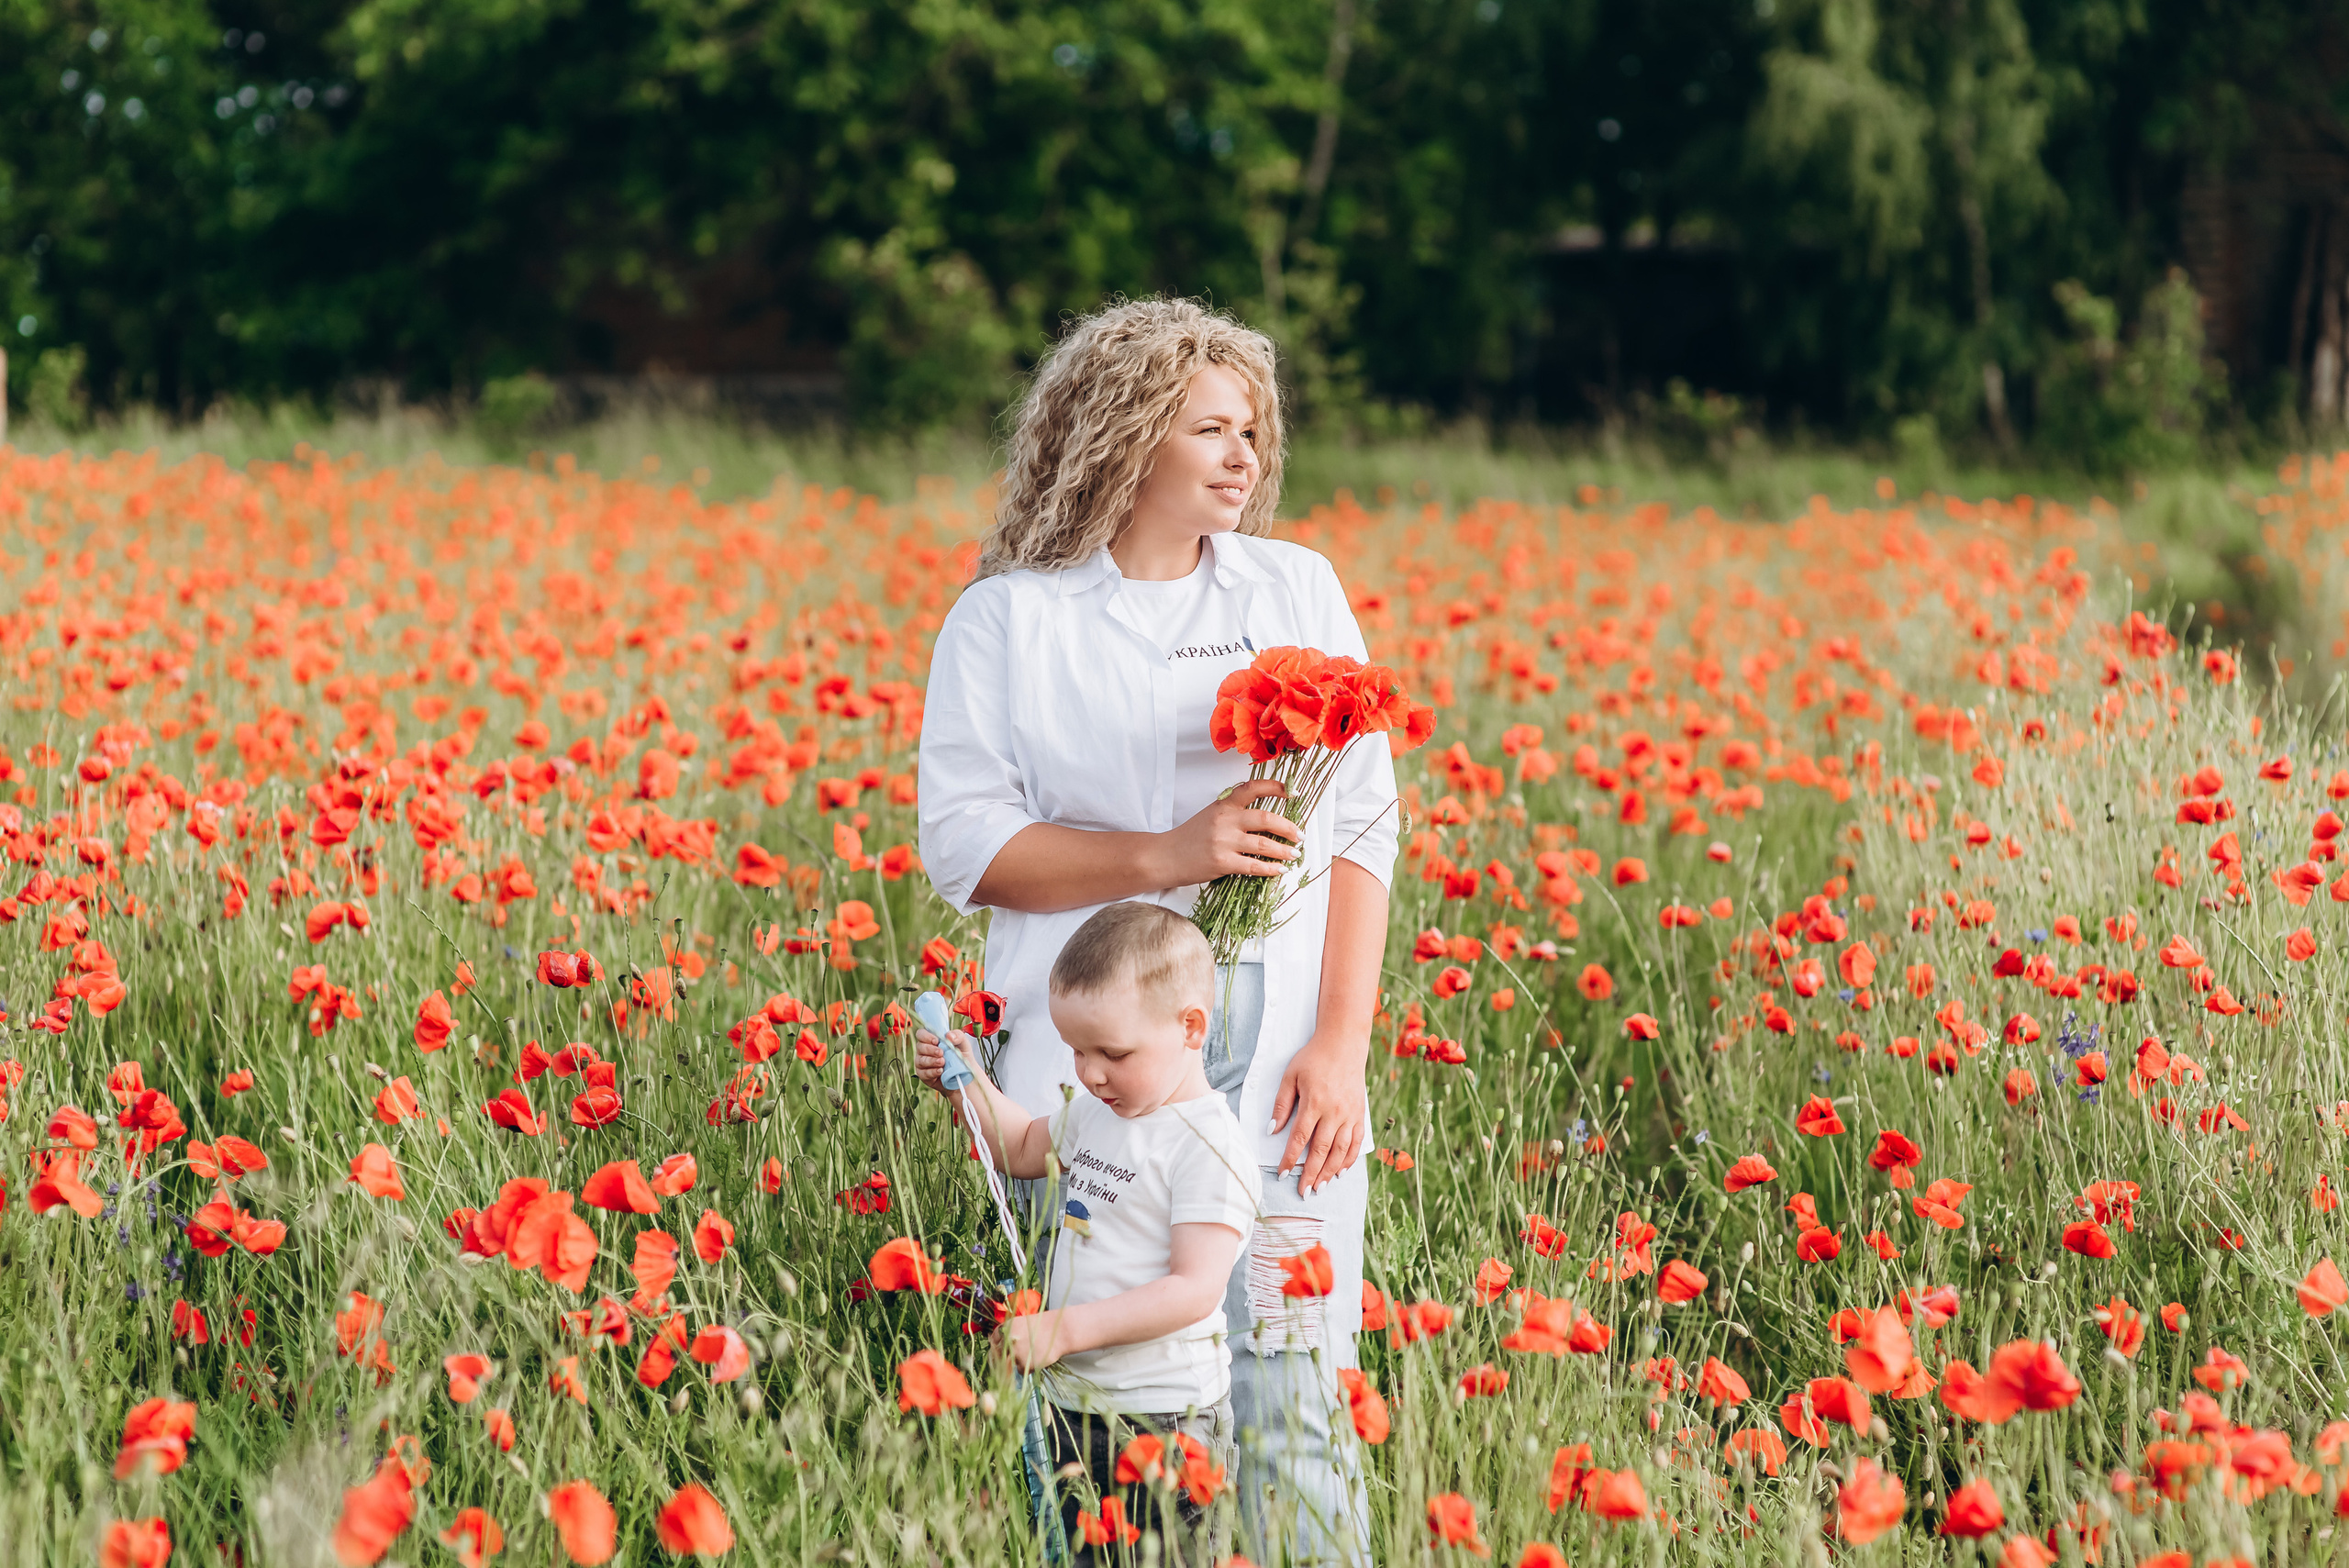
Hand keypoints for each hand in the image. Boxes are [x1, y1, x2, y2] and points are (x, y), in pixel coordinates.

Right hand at [912, 1028, 972, 1093]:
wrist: (965, 1076)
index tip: (936, 1041)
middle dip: (930, 1049)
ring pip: (920, 1060)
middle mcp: (924, 1051)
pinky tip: (940, 1071)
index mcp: (931, 1040)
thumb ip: (958, 1036)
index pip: (921, 1034)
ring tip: (943, 1062)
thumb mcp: (964, 1044)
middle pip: (920, 1047)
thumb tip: (949, 1035)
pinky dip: (932, 1072)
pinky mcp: (924, 1075)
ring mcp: (922, 1063)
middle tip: (941, 1053)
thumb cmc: (962, 1057)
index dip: (926, 1036)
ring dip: (931, 1061)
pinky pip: (923, 1073)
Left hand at [999, 1307, 1074, 1373]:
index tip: (1000, 1349)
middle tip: (1017, 1354)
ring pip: (1011, 1363)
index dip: (997, 1344)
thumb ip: (1011, 1333)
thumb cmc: (1045, 1325)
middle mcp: (1008, 1340)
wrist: (1061, 1331)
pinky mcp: (1024, 1364)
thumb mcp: (1023, 1323)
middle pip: (1000, 1353)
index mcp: (1007, 1327)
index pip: (994, 1339)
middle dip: (1006, 1356)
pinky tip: (1037, 1358)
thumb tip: (1001, 1345)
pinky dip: (1028, 1367)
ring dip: (1020, 1361)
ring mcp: (1015, 1353)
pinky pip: (1021, 1370)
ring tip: (1034, 1352)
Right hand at [1149, 780, 1301, 887]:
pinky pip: (1254, 866)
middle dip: (1289, 828)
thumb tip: (1268, 821)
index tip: (1294, 792)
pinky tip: (1279, 870)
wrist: (1166, 856)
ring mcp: (1224, 842)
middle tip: (1300, 835)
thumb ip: (1235, 812)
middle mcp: (1225, 820)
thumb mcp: (1212, 815)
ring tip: (1293, 854)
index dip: (1277, 787)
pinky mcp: (1222, 862)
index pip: (1253, 788)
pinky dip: (1270, 869)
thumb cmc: (1190, 836)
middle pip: (1266, 819)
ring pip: (1264, 845)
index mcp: (1224, 804)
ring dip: (1284, 851)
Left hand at [1269, 1032, 1367, 1194]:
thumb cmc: (1313, 1058)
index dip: (1291, 1159)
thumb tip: (1272, 1131)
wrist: (1344, 1043)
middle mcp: (1334, 1111)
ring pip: (1341, 1151)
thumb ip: (1281, 1104)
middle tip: (1303, 1192)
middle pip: (1322, 1150)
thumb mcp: (1290, 1076)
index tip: (1283, 1175)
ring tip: (1320, 1187)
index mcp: (1314, 1102)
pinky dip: (1349, 1159)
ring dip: (1330, 1172)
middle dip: (1311, 1173)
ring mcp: (1350, 1114)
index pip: (1300, 1138)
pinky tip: (1341, 1171)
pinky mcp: (1360, 1114)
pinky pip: (1357, 1142)